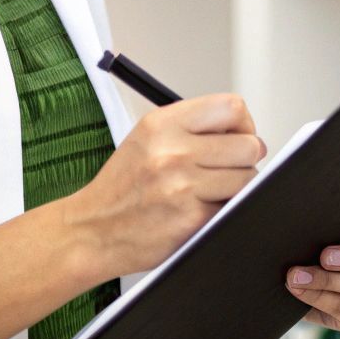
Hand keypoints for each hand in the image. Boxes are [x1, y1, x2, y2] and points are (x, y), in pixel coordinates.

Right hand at [61, 94, 266, 280]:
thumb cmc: (122, 188)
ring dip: (238, 187)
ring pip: (247, 177)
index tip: (238, 137)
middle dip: (245, 159)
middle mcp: (171, 150)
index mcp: (162, 123)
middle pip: (248, 144)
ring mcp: (181, 185)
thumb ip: (192, 128)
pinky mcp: (190, 218)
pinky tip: (202, 211)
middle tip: (231, 169)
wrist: (91, 231)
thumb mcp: (148, 139)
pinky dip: (225, 210)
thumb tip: (245, 132)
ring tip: (213, 192)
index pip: (231, 107)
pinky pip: (233, 207)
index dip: (244, 124)